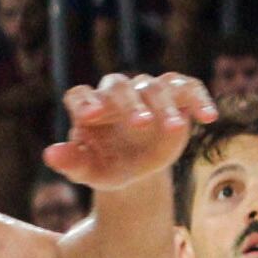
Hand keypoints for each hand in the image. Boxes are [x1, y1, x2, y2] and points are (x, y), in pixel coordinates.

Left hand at [44, 73, 212, 189]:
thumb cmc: (108, 167)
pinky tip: (207, 116)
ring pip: (156, 86)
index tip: (90, 116)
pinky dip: (198, 98)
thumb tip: (50, 154)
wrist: (138, 169)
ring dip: (165, 105)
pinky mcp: (176, 96)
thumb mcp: (90, 172)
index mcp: (90, 108)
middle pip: (120, 86)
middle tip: (140, 124)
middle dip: (130, 104)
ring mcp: (148, 92)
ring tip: (174, 128)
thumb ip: (71, 163)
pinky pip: (188, 88)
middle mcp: (117, 94)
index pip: (81, 94)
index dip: (85, 102)